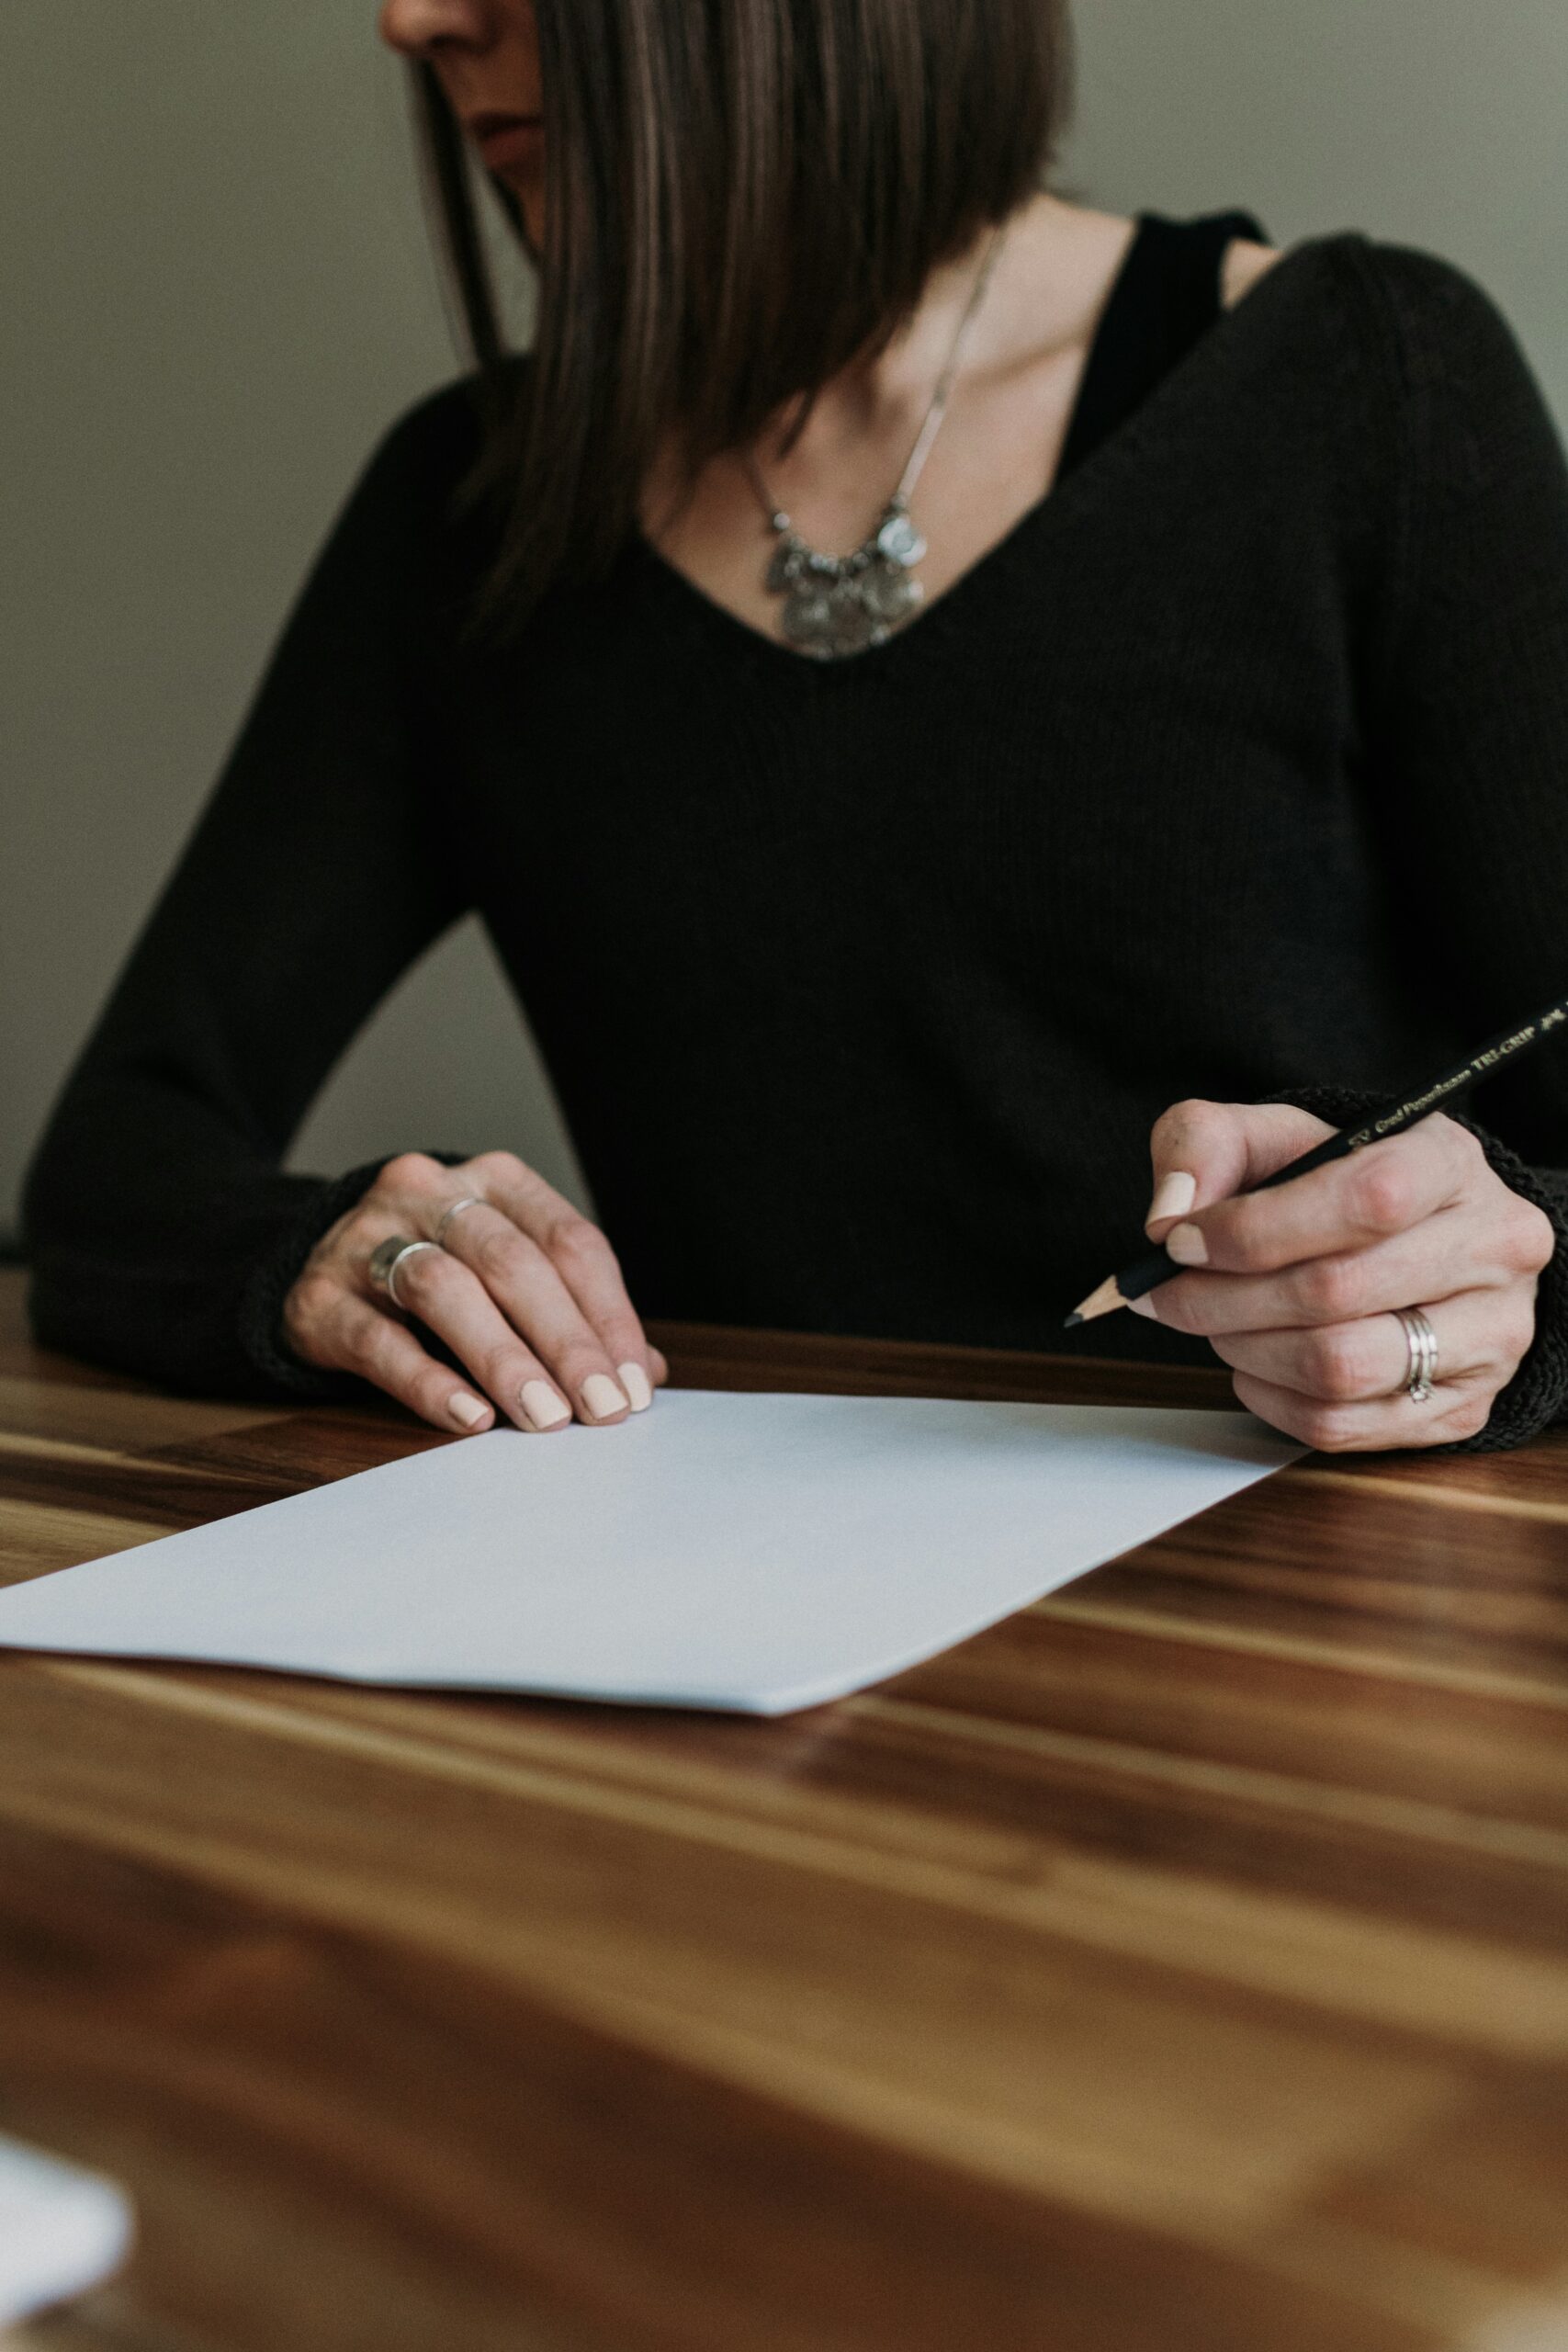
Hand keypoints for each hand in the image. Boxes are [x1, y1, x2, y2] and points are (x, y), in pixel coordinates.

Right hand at [283, 1151, 668, 1435]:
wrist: (319, 1268)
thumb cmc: (436, 1273)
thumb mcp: (506, 1273)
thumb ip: (573, 1313)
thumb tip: (644, 1373)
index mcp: (496, 1182)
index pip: (569, 1241)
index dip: (608, 1314)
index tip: (633, 1382)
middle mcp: (431, 1194)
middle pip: (512, 1262)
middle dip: (566, 1341)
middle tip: (601, 1408)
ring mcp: (367, 1237)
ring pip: (445, 1289)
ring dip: (504, 1358)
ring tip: (544, 1416)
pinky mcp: (320, 1296)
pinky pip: (379, 1338)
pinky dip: (429, 1380)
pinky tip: (470, 1416)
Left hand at [1135, 1101, 1553, 1450]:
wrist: (1408, 1243)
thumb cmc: (1331, 1187)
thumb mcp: (1268, 1137)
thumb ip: (1205, 1144)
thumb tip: (1170, 1217)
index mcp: (1447, 1161)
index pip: (1367, 1197)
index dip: (1255, 1229)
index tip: (1181, 1242)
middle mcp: (1493, 1245)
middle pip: (1338, 1290)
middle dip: (1223, 1298)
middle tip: (1166, 1295)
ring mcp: (1493, 1333)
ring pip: (1340, 1367)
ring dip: (1245, 1350)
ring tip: (1216, 1324)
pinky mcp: (1466, 1406)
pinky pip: (1341, 1423)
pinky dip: (1271, 1398)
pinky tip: (1254, 1361)